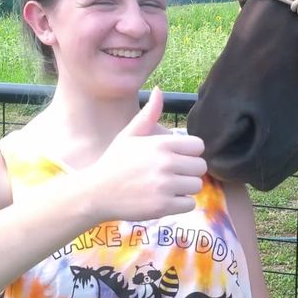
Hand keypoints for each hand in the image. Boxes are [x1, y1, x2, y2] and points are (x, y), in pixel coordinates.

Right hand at [89, 87, 206, 221]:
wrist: (97, 192)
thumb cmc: (115, 161)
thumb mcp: (130, 134)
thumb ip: (148, 114)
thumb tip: (159, 90)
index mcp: (161, 144)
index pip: (198, 146)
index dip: (190, 152)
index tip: (178, 157)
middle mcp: (166, 164)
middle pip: (200, 167)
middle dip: (189, 170)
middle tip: (173, 174)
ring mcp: (165, 186)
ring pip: (197, 186)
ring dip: (186, 188)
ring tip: (169, 187)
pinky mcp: (164, 207)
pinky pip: (189, 204)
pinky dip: (180, 204)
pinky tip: (166, 199)